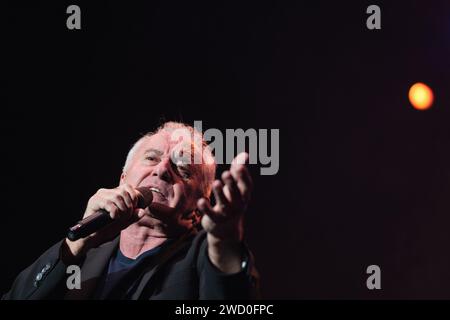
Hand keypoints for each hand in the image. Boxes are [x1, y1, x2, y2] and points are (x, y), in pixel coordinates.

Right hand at [63, 184, 141, 261]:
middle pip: (124, 192)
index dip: (134, 197)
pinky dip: (114, 211)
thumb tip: (142, 211)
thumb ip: (133, 216)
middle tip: (126, 217)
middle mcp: (106, 192)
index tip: (132, 210)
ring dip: (122, 209)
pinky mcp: (93, 202)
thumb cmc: (107, 228)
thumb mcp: (124, 222)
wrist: (93, 237)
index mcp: (113, 193)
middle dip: (128, 206)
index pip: (128, 187)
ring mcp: (99, 196)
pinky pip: (108, 202)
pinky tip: (113, 217)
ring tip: (119, 218)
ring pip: (117, 196)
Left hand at [197, 152, 252, 272]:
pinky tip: (201, 201)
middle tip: (226, 173)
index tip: (239, 166)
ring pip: (224, 204)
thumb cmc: (231, 200)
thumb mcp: (236, 186)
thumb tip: (245, 154)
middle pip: (236, 194)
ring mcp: (227, 214)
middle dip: (232, 184)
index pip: (247, 186)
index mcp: (244, 195)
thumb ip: (239, 170)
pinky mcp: (215, 220)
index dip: (244, 177)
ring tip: (216, 183)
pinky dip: (206, 209)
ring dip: (220, 194)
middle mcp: (238, 205)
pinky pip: (211, 214)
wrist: (226, 228)